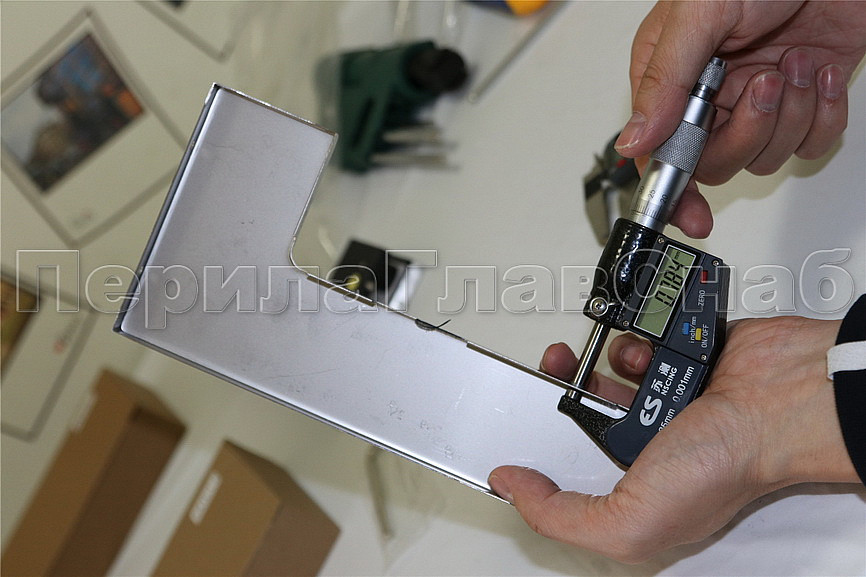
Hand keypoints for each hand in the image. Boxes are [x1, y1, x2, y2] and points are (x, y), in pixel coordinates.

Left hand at [488, 316, 859, 562]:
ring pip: (608, 377)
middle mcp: (654, 450)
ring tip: (593, 362)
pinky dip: (634, 342)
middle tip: (547, 376)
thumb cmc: (727, 462)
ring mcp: (668, 402)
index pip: (575, 483)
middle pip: (587, 421)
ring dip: (596, 364)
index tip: (517, 438)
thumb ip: (562, 516)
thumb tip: (512, 488)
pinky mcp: (680, 362)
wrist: (781, 398)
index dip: (541, 464)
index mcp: (640, 495)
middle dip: (560, 394)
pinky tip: (640, 350)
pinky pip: (638, 345)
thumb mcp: (631, 521)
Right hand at [614, 1, 865, 237]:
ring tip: (793, 64)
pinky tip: (818, 72)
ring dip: (789, 115)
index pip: (658, 151)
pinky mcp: (801, 101)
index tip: (691, 214)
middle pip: (714, 162)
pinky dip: (822, 115)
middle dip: (747, 134)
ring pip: (764, 157)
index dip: (673, 189)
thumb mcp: (700, 15)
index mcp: (672, 76)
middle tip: (761, 87)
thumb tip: (633, 140)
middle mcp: (711, 94)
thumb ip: (665, 81)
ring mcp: (757, 100)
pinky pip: (809, 143)